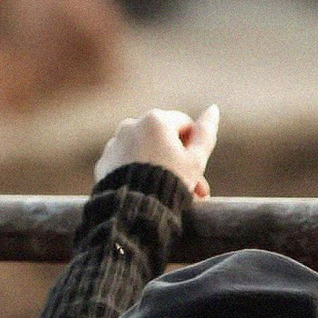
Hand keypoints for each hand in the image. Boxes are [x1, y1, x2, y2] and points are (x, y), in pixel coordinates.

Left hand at [96, 102, 219, 196]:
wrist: (135, 209)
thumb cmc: (170, 182)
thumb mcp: (196, 160)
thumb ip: (206, 132)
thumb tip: (213, 109)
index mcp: (156, 120)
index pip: (184, 124)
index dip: (194, 146)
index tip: (196, 168)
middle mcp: (131, 125)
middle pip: (163, 138)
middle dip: (177, 160)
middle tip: (191, 187)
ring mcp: (114, 143)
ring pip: (144, 151)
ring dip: (158, 166)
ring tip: (169, 192)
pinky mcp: (104, 162)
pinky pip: (126, 162)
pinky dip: (137, 172)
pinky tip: (147, 191)